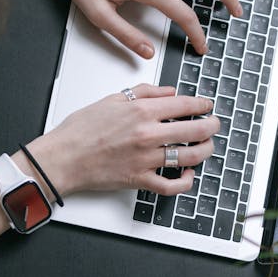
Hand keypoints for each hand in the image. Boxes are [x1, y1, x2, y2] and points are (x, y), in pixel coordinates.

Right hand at [26, 84, 218, 195]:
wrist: (62, 158)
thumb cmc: (80, 130)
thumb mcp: (111, 100)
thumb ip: (143, 93)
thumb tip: (168, 91)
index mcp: (141, 112)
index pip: (184, 105)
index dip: (202, 105)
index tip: (207, 105)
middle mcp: (148, 135)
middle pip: (195, 130)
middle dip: (211, 126)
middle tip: (215, 124)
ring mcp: (146, 159)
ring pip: (189, 156)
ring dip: (205, 151)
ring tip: (207, 146)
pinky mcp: (139, 180)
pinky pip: (170, 185)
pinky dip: (185, 182)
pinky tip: (188, 174)